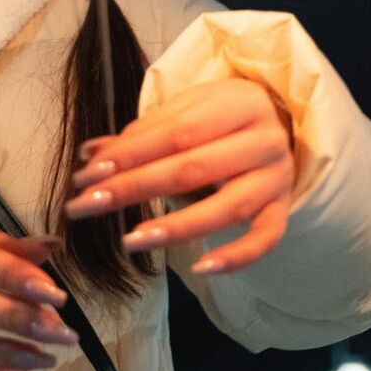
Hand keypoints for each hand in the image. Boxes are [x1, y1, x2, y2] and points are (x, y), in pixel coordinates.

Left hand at [65, 77, 294, 273]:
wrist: (279, 121)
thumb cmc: (223, 117)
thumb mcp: (190, 109)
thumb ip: (144, 132)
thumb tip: (91, 155)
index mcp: (242, 102)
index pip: (178, 132)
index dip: (131, 154)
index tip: (88, 175)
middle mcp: (265, 139)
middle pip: (194, 168)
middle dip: (135, 189)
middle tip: (88, 206)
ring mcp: (277, 176)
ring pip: (228, 207)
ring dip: (176, 227)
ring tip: (130, 241)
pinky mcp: (283, 208)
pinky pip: (266, 238)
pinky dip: (237, 256)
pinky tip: (200, 268)